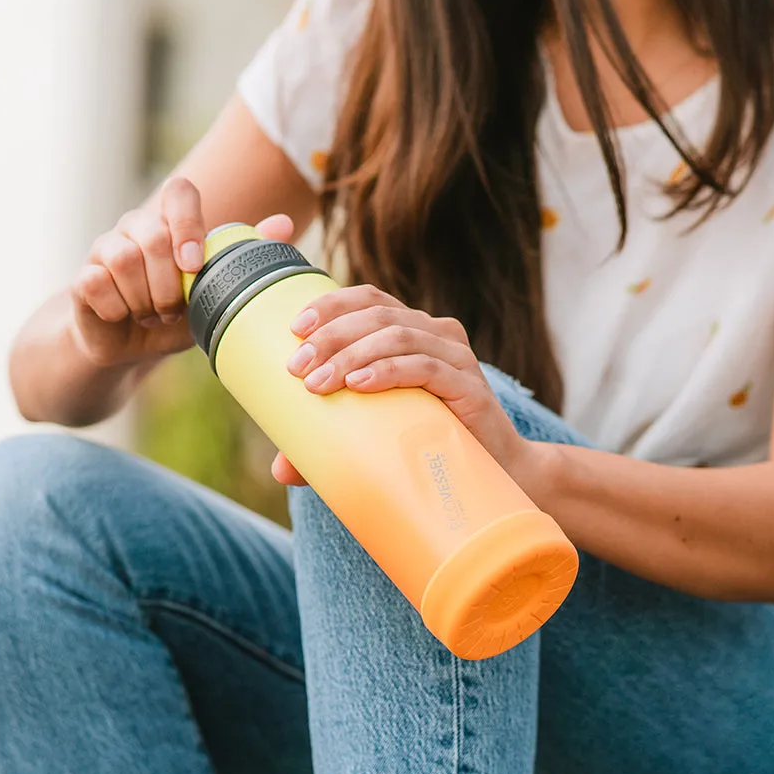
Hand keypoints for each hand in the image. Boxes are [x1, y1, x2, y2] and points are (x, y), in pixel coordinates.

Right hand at [70, 176, 292, 367]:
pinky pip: (96, 283)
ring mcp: (105, 248)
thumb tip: (283, 223)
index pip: (180, 192)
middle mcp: (136, 227)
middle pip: (152, 234)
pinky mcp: (83, 276)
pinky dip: (117, 309)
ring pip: (122, 258)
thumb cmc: (178, 314)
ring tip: (151, 315)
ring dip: (144, 299)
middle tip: (174, 308)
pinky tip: (124, 316)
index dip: (187, 224)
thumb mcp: (216, 290)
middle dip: (168, 282)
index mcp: (172, 224)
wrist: (133, 348)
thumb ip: (246, 256)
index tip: (195, 264)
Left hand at [270, 284, 526, 485]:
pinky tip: (359, 384)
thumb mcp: (375, 435)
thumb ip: (329, 444)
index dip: (331, 304)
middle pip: (376, 314)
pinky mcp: (469, 385)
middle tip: (296, 367)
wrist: (495, 476)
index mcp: (412, 330)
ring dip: (350, 355)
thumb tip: (279, 470)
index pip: (369, 298)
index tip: (294, 329)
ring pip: (397, 335)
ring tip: (318, 383)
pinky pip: (424, 367)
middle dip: (330, 336)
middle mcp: (436, 333)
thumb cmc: (430, 446)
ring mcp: (456, 356)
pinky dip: (387, 371)